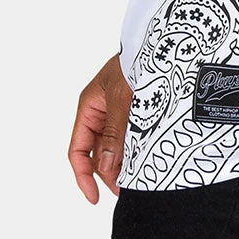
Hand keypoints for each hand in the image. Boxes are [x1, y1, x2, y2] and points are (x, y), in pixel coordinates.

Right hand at [68, 53, 133, 203]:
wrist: (161, 42)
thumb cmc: (136, 62)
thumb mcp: (122, 98)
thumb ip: (114, 133)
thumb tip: (106, 169)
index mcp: (89, 107)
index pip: (78, 150)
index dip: (83, 176)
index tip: (95, 197)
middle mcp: (100, 113)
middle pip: (98, 154)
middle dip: (108, 174)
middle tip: (127, 189)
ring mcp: (117, 113)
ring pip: (114, 149)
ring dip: (123, 164)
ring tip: (137, 179)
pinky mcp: (135, 113)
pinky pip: (130, 139)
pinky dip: (134, 152)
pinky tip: (144, 162)